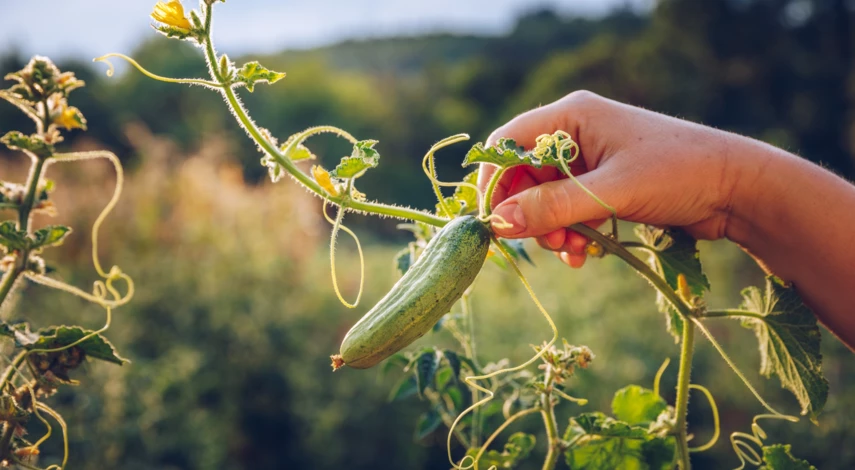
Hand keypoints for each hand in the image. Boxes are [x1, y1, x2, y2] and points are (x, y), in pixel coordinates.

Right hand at [479, 91, 740, 267]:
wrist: (737, 188)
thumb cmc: (677, 173)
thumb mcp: (611, 191)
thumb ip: (553, 207)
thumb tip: (499, 224)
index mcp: (571, 116)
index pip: (507, 143)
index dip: (493, 182)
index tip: (491, 221)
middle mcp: (574, 134)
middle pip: (523, 176)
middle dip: (528, 214)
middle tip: (546, 244)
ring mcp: (589, 160)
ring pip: (543, 199)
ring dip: (550, 229)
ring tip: (572, 252)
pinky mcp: (603, 185)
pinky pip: (567, 210)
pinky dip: (569, 233)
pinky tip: (584, 254)